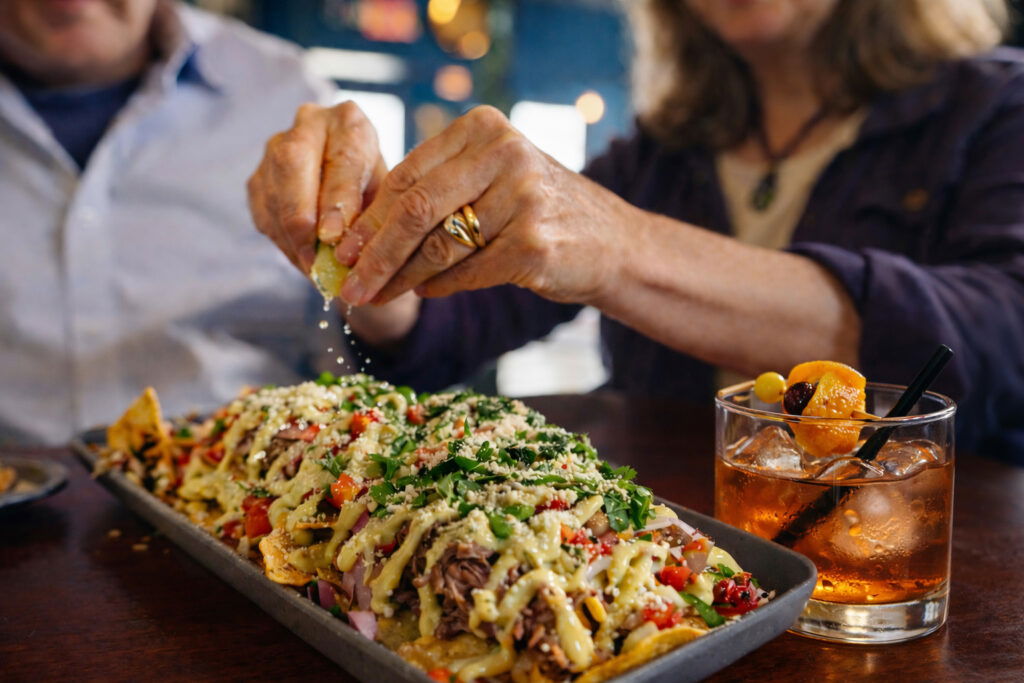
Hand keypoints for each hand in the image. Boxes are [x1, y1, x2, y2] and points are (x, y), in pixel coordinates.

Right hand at [247, 101, 386, 272]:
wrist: (358, 185)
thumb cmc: (381, 193)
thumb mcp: (389, 201)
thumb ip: (373, 219)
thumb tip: (351, 256)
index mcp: (350, 122)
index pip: (341, 158)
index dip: (335, 200)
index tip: (333, 236)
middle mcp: (310, 124)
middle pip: (292, 162)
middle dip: (301, 214)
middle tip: (313, 257)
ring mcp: (277, 146)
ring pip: (272, 189)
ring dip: (289, 235)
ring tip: (312, 268)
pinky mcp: (259, 175)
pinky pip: (263, 211)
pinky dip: (282, 241)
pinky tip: (301, 260)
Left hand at [333, 106, 636, 306]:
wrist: (611, 244)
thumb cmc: (537, 212)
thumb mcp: (490, 180)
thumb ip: (436, 191)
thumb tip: (359, 237)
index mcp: (484, 128)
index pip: (407, 175)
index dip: (368, 218)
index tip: (339, 249)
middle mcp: (505, 152)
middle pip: (416, 210)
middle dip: (374, 253)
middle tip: (348, 284)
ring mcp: (524, 197)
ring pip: (439, 246)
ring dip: (401, 278)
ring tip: (376, 296)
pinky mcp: (534, 242)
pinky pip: (467, 272)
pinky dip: (439, 287)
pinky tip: (424, 293)